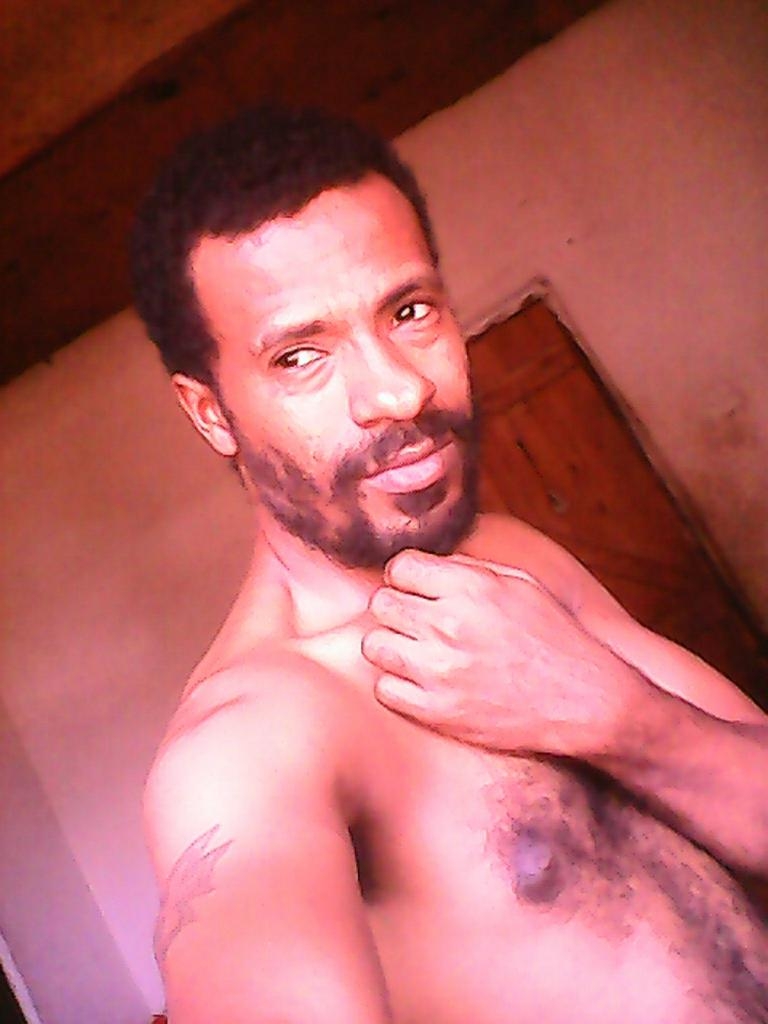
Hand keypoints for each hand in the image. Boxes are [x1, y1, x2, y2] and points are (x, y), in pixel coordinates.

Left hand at [362, 549, 638, 756]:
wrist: (583, 700)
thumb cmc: (554, 638)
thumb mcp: (520, 584)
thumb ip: (467, 570)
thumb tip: (423, 565)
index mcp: (470, 587)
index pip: (399, 567)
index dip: (406, 577)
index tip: (417, 590)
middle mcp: (449, 625)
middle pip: (381, 604)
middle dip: (396, 608)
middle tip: (416, 621)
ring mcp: (440, 671)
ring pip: (374, 646)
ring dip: (390, 645)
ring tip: (414, 650)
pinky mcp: (437, 711)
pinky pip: (384, 689)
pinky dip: (395, 683)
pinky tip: (419, 680)